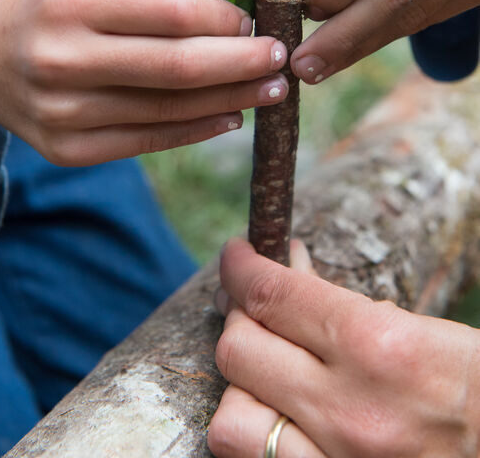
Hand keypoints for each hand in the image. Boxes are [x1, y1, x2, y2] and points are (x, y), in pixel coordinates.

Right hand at [0, 0, 288, 164]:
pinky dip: (197, 130)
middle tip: (282, 59)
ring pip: (169, 111)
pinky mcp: (68, 149)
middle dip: (243, 63)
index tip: (260, 21)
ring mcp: (63, 111)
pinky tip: (231, 116)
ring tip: (270, 90)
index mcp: (75, 2)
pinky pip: (148, 141)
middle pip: (179, 68)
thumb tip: (240, 9)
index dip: (227, 20)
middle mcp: (65, 58)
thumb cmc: (55, 4)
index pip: (175, 13)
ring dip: (231, 101)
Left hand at [209, 238, 479, 456]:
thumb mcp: (416, 327)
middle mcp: (349, 407)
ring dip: (240, 384)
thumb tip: (288, 276)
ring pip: (232, 418)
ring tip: (261, 365)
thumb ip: (342, 307)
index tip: (237, 256)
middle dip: (237, 314)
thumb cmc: (472, 383)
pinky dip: (257, 431)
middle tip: (249, 302)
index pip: (272, 295)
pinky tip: (274, 410)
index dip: (241, 267)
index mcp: (375, 346)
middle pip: (240, 348)